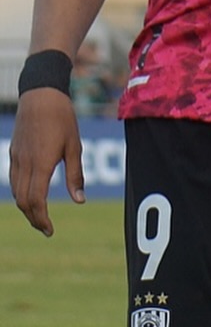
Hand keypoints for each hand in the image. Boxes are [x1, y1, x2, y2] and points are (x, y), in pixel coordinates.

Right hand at [9, 88, 82, 235]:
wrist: (41, 96)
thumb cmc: (63, 119)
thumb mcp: (75, 146)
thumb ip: (75, 175)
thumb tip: (79, 200)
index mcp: (41, 164)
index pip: (36, 201)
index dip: (42, 219)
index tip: (50, 231)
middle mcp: (24, 164)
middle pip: (24, 201)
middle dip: (34, 218)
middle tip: (46, 229)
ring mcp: (16, 159)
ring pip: (16, 192)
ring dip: (27, 208)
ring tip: (40, 216)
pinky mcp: (14, 153)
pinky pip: (14, 180)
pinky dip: (21, 193)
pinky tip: (31, 195)